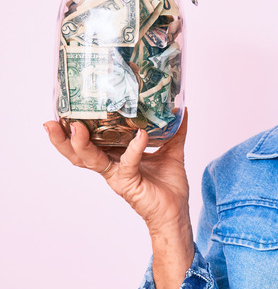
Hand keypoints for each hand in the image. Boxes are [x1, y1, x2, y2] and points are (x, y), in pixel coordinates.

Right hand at [43, 111, 191, 233]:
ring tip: (75, 127)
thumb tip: (180, 109)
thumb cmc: (169, 186)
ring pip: (90, 160)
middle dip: (62, 139)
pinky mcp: (129, 183)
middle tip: (52, 122)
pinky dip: (134, 148)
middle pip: (79, 153)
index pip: (91, 142)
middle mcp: (111, 167)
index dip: (75, 130)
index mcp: (116, 157)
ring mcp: (117, 176)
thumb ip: (173, 132)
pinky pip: (128, 163)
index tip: (64, 112)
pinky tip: (140, 134)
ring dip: (80, 144)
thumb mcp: (171, 152)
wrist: (176, 212)